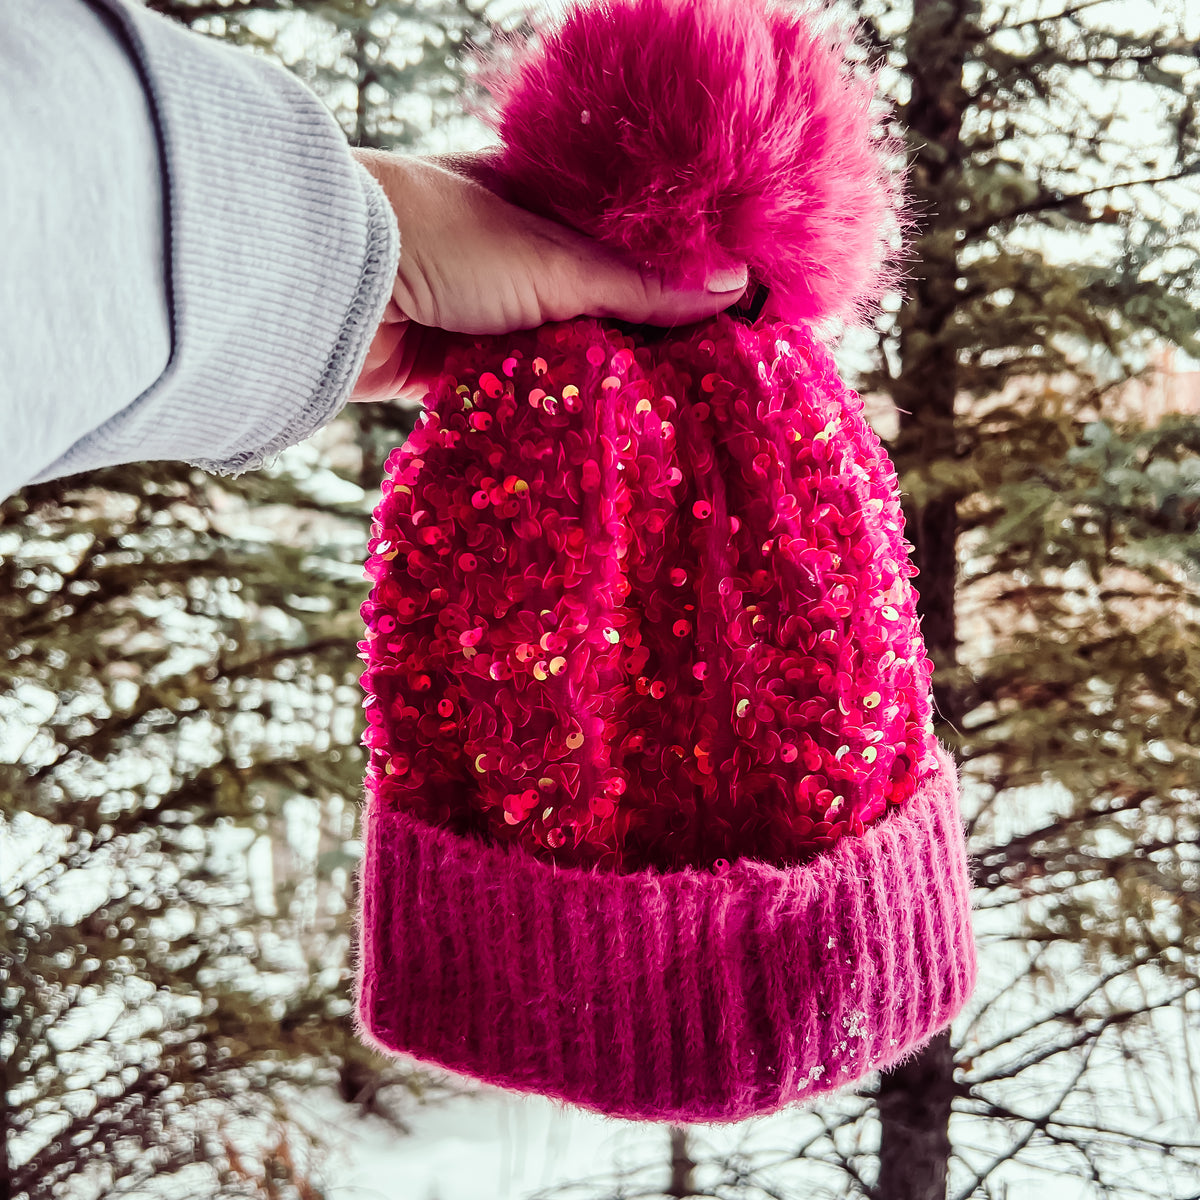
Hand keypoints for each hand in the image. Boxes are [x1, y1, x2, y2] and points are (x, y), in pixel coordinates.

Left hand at [348, 148, 749, 404]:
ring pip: (566, 351)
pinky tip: (602, 427)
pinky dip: (555, 404)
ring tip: (668, 412)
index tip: (733, 316)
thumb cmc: (441, 239)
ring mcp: (490, 309)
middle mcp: (520, 253)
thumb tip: (735, 286)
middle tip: (709, 377)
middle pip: (605, 303)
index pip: (635, 243)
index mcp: (546, 201)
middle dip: (647, 339)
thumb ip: (641, 283)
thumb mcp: (556, 260)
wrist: (328, 284)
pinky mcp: (461, 363)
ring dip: (602, 379)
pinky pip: (525, 388)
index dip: (683, 278)